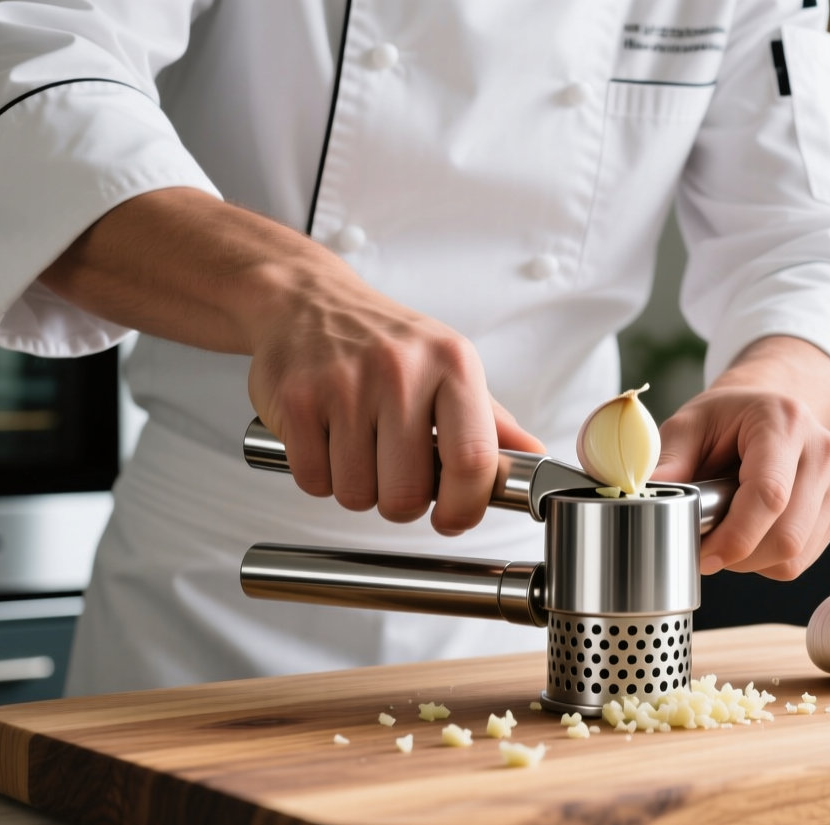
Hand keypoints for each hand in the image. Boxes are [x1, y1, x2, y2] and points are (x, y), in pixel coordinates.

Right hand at [39, 188, 544, 534]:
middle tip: (395, 473)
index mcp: (452, 364)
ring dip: (357, 488)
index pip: (472, 460)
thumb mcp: (449, 367)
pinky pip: (314, 480)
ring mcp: (343, 385)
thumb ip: (492, 422)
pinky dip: (320, 477)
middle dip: (401, 501)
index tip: (453, 518)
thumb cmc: (385, 341)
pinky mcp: (294, 401)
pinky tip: (327, 441)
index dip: (465, 507)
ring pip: (356, 494)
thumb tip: (535, 462)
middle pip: (407, 493)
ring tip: (358, 448)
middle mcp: (400, 371)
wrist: (306, 300)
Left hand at [649, 337, 829, 579]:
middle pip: (786, 535)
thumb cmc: (727, 419)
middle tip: (704, 546)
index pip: (770, 495)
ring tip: (727, 532)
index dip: (734, 536)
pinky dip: (768, 561)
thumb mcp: (689, 424)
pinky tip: (752, 532)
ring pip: (794, 555)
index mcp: (785, 423)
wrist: (767, 410)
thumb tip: (644, 498)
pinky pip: (801, 560)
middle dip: (737, 555)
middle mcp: (821, 451)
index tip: (700, 553)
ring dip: (751, 561)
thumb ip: (668, 460)